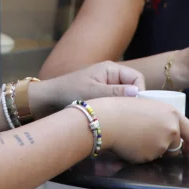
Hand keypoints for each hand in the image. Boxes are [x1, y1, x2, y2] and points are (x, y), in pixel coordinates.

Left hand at [30, 61, 144, 118]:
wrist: (49, 99)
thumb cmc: (69, 92)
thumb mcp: (92, 93)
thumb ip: (115, 92)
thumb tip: (137, 93)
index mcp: (111, 69)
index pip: (137, 78)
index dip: (139, 92)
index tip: (134, 108)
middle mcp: (111, 75)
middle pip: (133, 88)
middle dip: (132, 101)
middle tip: (126, 116)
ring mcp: (107, 85)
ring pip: (126, 97)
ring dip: (123, 106)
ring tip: (116, 117)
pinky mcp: (103, 96)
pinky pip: (117, 102)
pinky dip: (116, 110)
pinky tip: (111, 119)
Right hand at [91, 96, 188, 162]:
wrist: (107, 119)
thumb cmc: (122, 108)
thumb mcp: (147, 106)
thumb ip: (161, 117)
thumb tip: (165, 127)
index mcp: (171, 113)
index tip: (187, 148)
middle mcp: (171, 129)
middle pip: (177, 145)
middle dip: (169, 147)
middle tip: (154, 142)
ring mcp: (162, 144)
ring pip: (163, 152)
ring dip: (155, 150)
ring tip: (137, 138)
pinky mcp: (151, 157)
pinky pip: (150, 158)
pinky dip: (143, 154)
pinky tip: (132, 144)